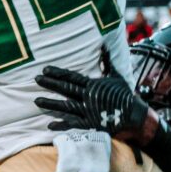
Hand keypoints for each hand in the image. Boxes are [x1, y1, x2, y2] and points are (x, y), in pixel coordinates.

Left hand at [33, 66, 154, 144]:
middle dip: (50, 84)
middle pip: (66, 89)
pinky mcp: (91, 125)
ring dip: (51, 104)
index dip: (58, 73)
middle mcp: (89, 97)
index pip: (72, 77)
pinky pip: (74, 125)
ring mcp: (89, 111)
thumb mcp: (117, 76)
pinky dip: (62, 125)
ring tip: (37, 101)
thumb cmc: (125, 95)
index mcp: (93, 85)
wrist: (134, 116)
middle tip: (35, 79)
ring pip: (66, 106)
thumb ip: (108, 62)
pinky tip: (50, 125)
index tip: (45, 69)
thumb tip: (105, 46)